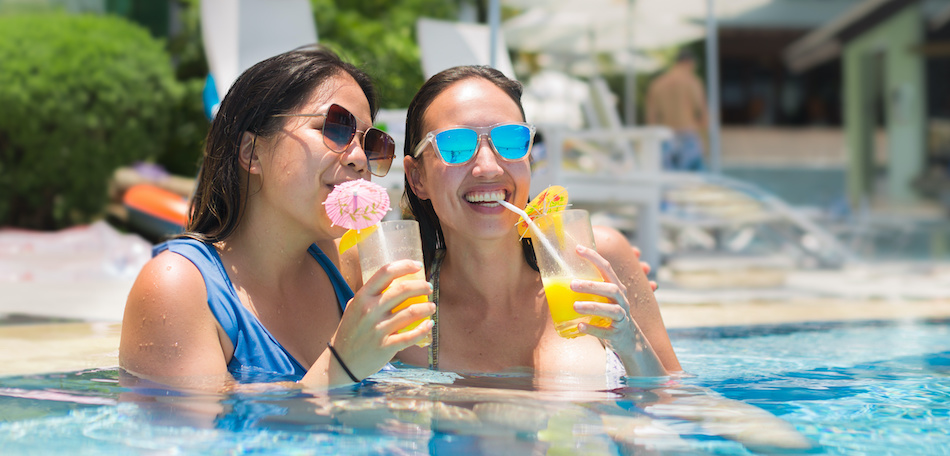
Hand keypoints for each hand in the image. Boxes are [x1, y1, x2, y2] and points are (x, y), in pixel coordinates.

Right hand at [327, 259, 433, 380]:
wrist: (342, 361)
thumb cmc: (351, 331)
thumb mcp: (354, 307)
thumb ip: (370, 295)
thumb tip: (395, 282)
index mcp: (362, 297)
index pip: (386, 272)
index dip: (405, 265)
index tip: (417, 265)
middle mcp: (370, 311)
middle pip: (402, 290)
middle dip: (421, 286)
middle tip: (428, 288)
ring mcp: (378, 329)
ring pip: (411, 312)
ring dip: (426, 307)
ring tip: (432, 306)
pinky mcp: (385, 347)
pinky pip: (410, 336)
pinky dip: (424, 329)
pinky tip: (429, 324)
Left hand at [571, 245, 665, 375]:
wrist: (628, 339)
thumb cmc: (609, 314)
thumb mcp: (603, 298)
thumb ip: (589, 288)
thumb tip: (559, 277)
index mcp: (617, 288)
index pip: (607, 269)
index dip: (594, 258)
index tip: (578, 249)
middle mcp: (622, 300)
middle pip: (612, 289)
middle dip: (592, 285)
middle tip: (572, 284)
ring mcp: (622, 318)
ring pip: (611, 310)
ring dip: (593, 306)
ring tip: (575, 306)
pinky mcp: (617, 334)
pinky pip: (606, 332)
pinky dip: (593, 329)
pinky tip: (580, 327)